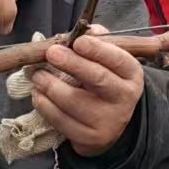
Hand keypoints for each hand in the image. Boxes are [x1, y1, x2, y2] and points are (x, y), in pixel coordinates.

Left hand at [29, 29, 143, 157]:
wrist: (110, 124)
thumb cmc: (105, 83)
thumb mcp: (109, 61)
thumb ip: (98, 41)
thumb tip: (82, 31)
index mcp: (131, 74)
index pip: (117, 59)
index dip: (97, 50)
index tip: (77, 42)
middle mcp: (124, 98)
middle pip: (96, 78)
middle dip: (71, 63)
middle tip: (51, 53)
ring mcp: (107, 121)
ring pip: (73, 101)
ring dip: (49, 84)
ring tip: (37, 74)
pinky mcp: (88, 138)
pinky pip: (61, 120)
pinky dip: (44, 105)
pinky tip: (38, 94)